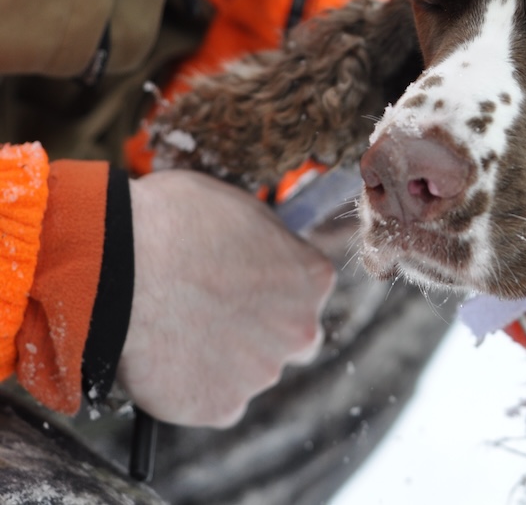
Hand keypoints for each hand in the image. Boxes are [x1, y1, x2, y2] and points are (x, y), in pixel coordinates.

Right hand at [117, 170, 335, 426]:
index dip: (271, 290)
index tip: (241, 288)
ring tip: (176, 332)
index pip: (306, 292)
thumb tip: (261, 251)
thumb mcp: (242, 210)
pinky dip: (190, 389)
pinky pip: (210, 403)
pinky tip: (163, 361)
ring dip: (222, 361)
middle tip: (216, 319)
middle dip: (262, 333)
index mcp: (312, 278)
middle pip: (292, 340)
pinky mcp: (220, 407)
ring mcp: (262, 373)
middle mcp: (301, 330)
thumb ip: (266, 244)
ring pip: (249, 373)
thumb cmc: (174, 222)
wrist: (120, 264)